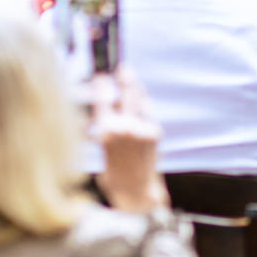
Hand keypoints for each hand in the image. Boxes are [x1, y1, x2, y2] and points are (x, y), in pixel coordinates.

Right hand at [93, 71, 166, 213]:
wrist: (134, 189)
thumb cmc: (112, 168)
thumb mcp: (101, 144)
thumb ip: (105, 122)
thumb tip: (106, 97)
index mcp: (106, 131)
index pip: (103, 99)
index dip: (102, 84)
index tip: (101, 74)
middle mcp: (125, 127)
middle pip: (127, 93)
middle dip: (125, 77)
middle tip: (123, 67)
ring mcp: (142, 128)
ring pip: (140, 100)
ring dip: (135, 89)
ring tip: (129, 79)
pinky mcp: (155, 132)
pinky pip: (148, 112)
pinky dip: (142, 106)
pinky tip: (139, 103)